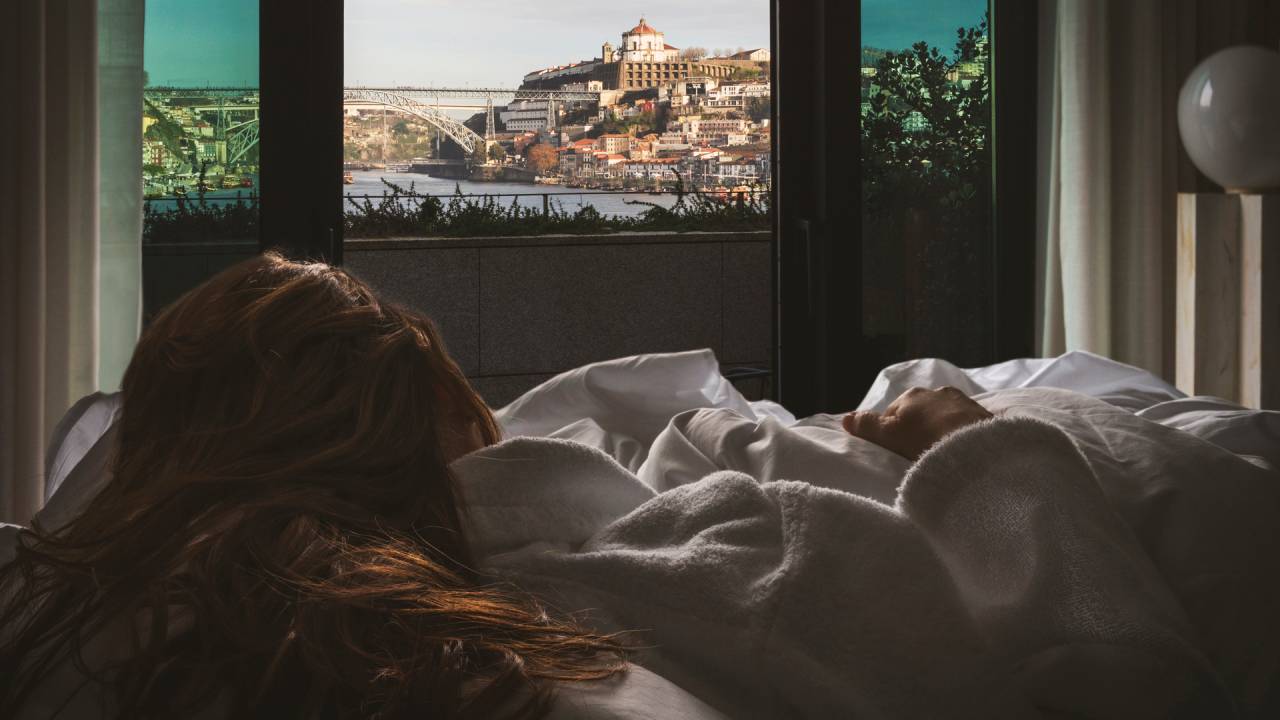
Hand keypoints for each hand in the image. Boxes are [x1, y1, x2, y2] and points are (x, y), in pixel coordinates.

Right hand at [842, 386, 992, 460]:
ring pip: (943, 416)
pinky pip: (964, 423)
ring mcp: (961, 401)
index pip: (893, 414)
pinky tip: (961, 449)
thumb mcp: (889, 435)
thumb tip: (845, 417)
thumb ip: (868, 425)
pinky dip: (960, 433)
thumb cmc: (926, 441)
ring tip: (942, 453)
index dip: (892, 433)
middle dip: (918, 428)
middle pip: (919, 412)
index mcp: (911, 395)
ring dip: (940, 429)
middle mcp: (936, 392)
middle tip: (919, 454)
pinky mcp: (982, 414)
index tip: (898, 452)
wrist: (976, 448)